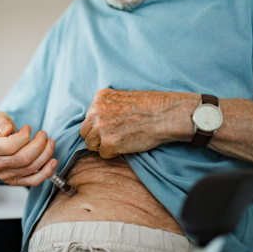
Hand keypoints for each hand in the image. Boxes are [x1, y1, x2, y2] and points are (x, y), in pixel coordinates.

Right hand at [0, 111, 56, 185]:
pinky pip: (34, 181)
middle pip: (23, 158)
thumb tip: (6, 130)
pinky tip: (53, 161)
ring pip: (31, 168)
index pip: (10, 146)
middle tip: (44, 134)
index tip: (28, 128)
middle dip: (39, 145)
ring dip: (45, 154)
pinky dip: (46, 172)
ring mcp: (5, 175)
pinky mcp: (16, 181)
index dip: (24, 136)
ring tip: (50, 143)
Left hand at [80, 89, 198, 157]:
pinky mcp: (109, 143)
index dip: (99, 126)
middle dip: (97, 137)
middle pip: (85, 132)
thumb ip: (109, 106)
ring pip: (91, 144)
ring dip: (103, 146)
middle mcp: (96, 111)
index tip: (112, 127)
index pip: (89, 118)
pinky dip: (114, 153)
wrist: (167, 114)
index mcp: (100, 98)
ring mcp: (101, 127)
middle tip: (114, 138)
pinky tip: (127, 146)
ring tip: (121, 142)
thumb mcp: (125, 97)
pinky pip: (103, 154)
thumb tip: (101, 119)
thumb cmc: (152, 106)